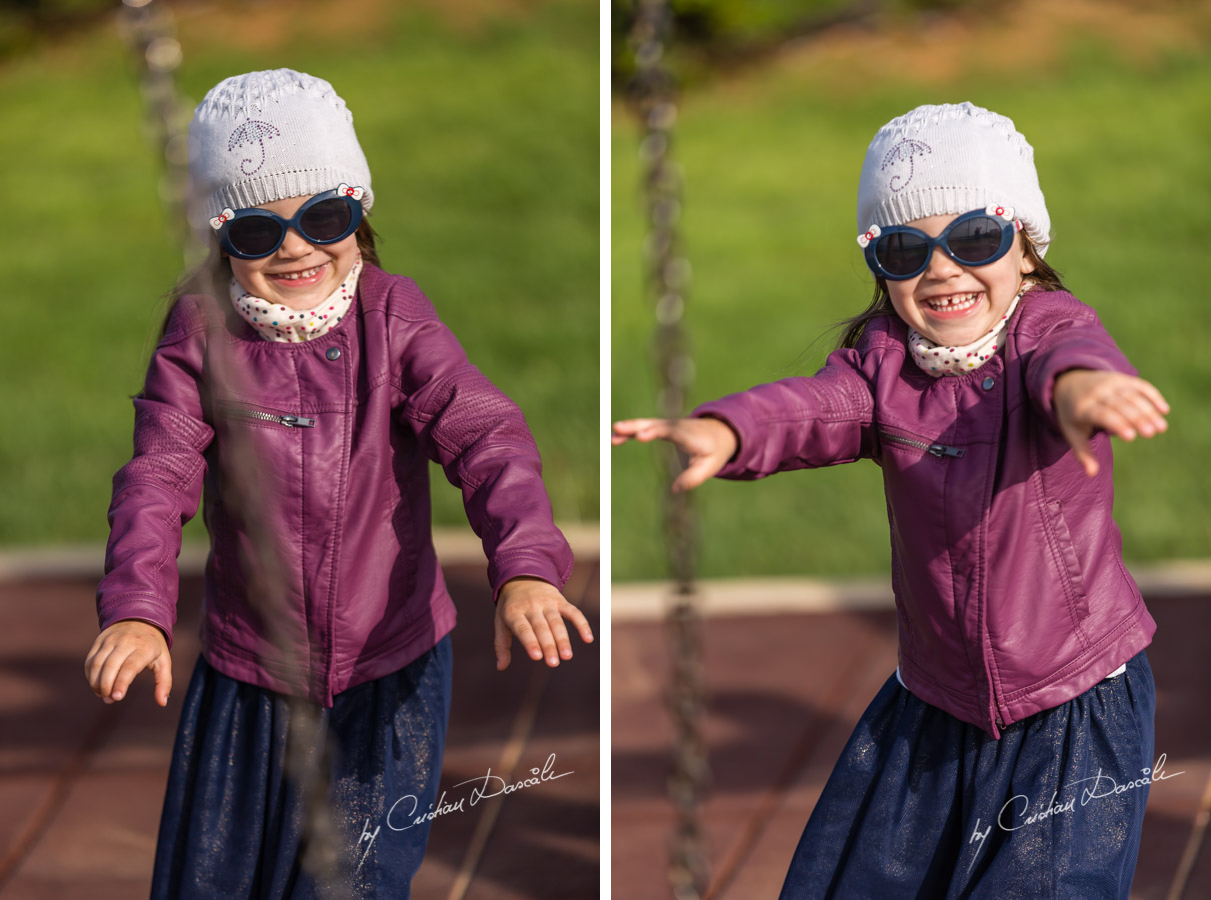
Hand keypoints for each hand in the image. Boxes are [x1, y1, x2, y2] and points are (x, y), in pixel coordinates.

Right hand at [84, 620, 171, 706]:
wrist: (139, 618)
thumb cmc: (152, 646)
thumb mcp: (163, 661)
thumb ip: (164, 682)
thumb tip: (162, 703)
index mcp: (144, 647)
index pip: (129, 667)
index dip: (121, 683)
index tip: (117, 697)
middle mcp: (126, 642)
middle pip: (110, 666)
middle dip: (106, 686)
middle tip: (109, 699)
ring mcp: (110, 640)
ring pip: (97, 664)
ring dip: (96, 683)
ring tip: (102, 695)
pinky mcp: (99, 641)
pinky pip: (90, 660)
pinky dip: (90, 675)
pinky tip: (96, 685)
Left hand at [494, 577, 593, 670]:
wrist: (522, 577)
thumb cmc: (510, 607)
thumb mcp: (501, 622)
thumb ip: (501, 645)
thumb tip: (500, 667)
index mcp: (514, 612)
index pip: (523, 628)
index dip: (530, 642)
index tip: (537, 657)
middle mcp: (531, 606)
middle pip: (541, 627)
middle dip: (548, 645)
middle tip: (553, 663)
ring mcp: (547, 602)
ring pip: (556, 622)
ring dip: (563, 639)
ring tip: (567, 656)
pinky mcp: (560, 600)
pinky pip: (573, 611)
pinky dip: (581, 624)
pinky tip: (588, 638)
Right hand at [611, 416, 737, 491]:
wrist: (719, 432)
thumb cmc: (714, 451)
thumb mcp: (710, 467)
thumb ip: (693, 478)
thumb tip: (675, 490)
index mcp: (690, 435)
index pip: (671, 432)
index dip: (656, 432)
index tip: (642, 436)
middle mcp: (677, 426)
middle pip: (655, 424)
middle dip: (637, 427)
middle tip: (618, 428)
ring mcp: (668, 425)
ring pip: (646, 424)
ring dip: (629, 429)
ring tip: (612, 435)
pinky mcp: (661, 427)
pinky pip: (644, 428)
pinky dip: (630, 432)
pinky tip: (614, 437)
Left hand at [1054, 369, 1168, 476]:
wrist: (1070, 383)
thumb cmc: (1074, 415)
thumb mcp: (1072, 433)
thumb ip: (1083, 453)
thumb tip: (1092, 474)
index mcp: (1083, 408)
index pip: (1102, 415)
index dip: (1117, 424)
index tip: (1132, 437)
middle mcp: (1098, 393)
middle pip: (1121, 405)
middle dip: (1137, 418)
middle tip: (1152, 433)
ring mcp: (1111, 383)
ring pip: (1133, 396)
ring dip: (1149, 410)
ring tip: (1161, 428)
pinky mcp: (1122, 379)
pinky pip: (1140, 386)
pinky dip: (1153, 396)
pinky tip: (1164, 410)